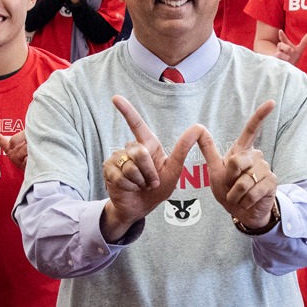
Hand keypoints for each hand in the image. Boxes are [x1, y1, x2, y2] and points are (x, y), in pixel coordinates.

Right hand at [102, 95, 206, 229]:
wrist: (139, 207)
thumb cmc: (157, 189)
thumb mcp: (174, 170)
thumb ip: (183, 149)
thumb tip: (198, 126)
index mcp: (147, 145)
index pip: (136, 124)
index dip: (126, 110)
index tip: (115, 98)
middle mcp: (130, 148)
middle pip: (140, 152)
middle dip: (150, 172)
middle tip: (152, 182)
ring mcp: (117, 158)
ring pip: (130, 166)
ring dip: (140, 181)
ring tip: (140, 185)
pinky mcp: (108, 170)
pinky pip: (121, 176)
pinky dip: (129, 186)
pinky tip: (129, 188)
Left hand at [200, 102, 278, 231]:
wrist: (243, 212)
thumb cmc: (229, 190)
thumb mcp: (215, 171)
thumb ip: (208, 151)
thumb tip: (199, 128)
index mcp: (242, 151)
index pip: (251, 130)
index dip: (261, 115)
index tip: (271, 102)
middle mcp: (256, 156)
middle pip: (237, 161)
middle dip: (229, 179)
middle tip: (231, 187)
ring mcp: (265, 168)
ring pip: (244, 179)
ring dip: (236, 193)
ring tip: (239, 196)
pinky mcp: (272, 182)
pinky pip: (253, 191)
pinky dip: (245, 200)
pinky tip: (247, 202)